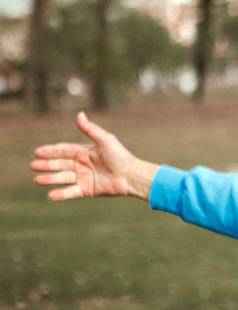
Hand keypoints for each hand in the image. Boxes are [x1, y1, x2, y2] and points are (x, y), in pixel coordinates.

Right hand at [31, 112, 158, 200]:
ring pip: (62, 178)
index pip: (63, 150)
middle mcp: (82, 164)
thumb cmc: (120, 156)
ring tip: (37, 180)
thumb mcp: (105, 140)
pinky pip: (71, 192)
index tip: (37, 152)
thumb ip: (91, 130)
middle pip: (59, 164)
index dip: (50, 151)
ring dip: (50, 179)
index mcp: (84, 152)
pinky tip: (50, 195)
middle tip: (33, 166)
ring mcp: (83, 177)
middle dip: (46, 165)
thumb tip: (79, 114)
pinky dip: (61, 194)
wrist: (132, 176)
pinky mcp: (87, 190)